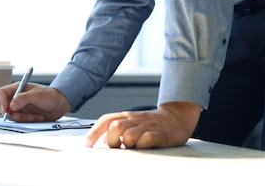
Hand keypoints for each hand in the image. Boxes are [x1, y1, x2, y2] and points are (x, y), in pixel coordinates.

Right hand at [0, 82, 70, 121]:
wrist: (59, 105)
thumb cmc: (50, 95)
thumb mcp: (36, 95)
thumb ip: (23, 98)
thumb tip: (11, 105)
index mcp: (17, 89)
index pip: (1, 93)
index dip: (1, 101)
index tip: (6, 109)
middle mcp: (16, 98)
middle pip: (4, 106)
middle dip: (10, 113)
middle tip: (18, 116)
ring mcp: (20, 108)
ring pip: (12, 116)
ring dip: (23, 118)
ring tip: (34, 116)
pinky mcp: (25, 116)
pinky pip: (21, 121)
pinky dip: (28, 121)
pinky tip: (38, 117)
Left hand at [85, 101, 201, 148]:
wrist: (176, 117)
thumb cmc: (151, 123)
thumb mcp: (133, 122)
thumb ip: (118, 129)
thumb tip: (102, 140)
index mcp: (127, 116)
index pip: (106, 120)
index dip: (94, 132)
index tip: (88, 144)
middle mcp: (135, 119)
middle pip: (114, 126)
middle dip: (111, 140)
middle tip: (117, 147)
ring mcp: (147, 126)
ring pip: (128, 135)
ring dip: (126, 144)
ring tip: (132, 147)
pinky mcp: (159, 134)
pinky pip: (146, 140)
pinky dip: (141, 146)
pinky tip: (143, 147)